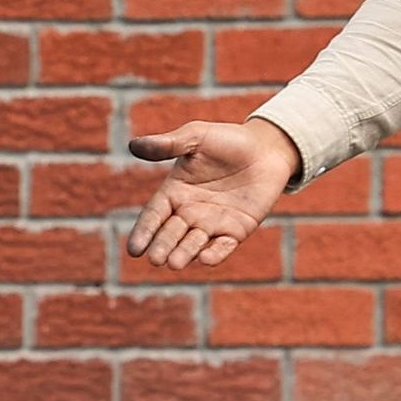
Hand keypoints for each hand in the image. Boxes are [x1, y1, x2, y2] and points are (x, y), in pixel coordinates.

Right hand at [123, 118, 302, 269]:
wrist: (267, 148)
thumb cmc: (228, 139)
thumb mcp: (196, 136)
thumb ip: (168, 145)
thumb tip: (132, 145)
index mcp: (175, 191)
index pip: (154, 215)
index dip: (144, 231)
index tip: (134, 249)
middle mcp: (190, 212)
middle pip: (171, 233)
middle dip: (163, 246)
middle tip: (156, 259)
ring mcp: (213, 223)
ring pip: (194, 243)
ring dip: (184, 253)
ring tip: (175, 263)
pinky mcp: (236, 230)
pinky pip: (223, 246)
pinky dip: (215, 254)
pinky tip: (206, 258)